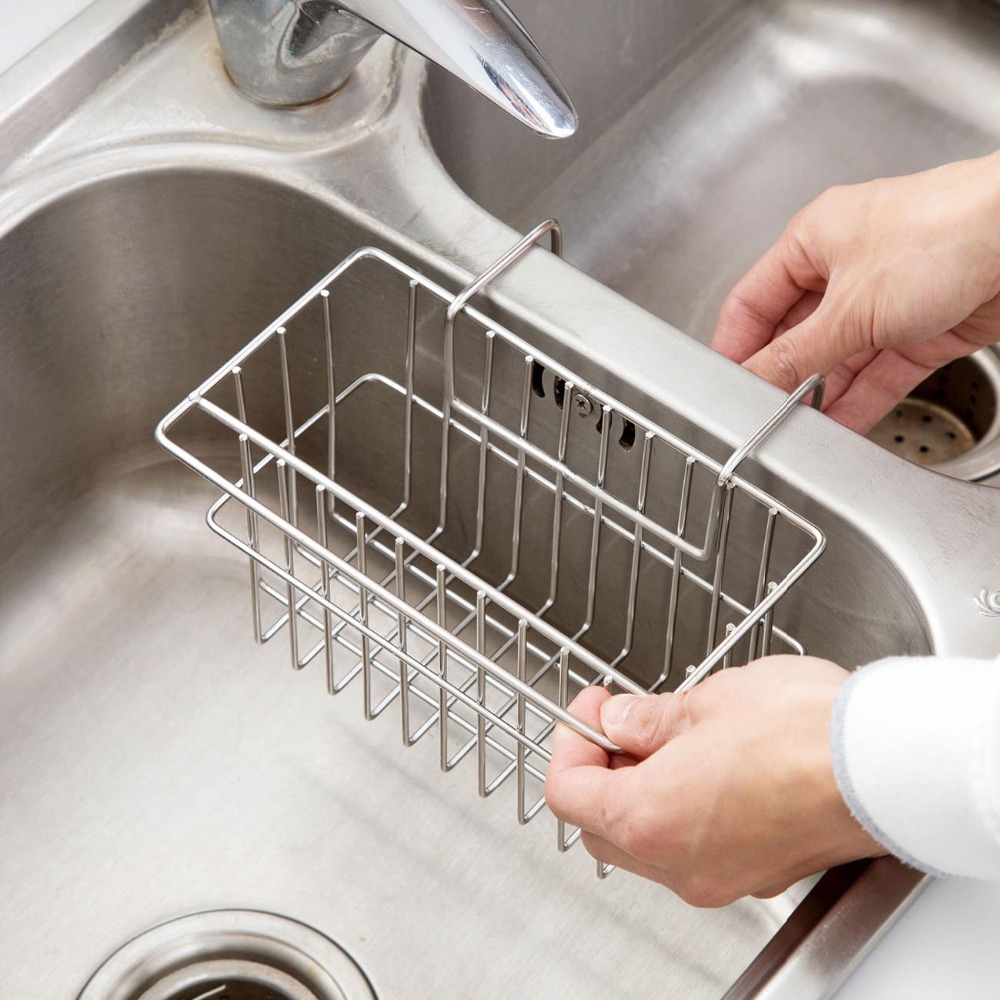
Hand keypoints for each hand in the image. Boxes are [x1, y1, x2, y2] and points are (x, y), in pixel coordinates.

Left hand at [544, 656, 885, 906]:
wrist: (884, 766)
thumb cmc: (802, 731)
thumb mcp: (704, 702)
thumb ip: (646, 719)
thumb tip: (618, 722)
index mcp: (649, 817)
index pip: (567, 794)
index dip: (570, 741)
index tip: (591, 709)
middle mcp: (679, 864)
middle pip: (600, 828)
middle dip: (600, 771)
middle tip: (621, 723)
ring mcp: (720, 878)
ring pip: (646, 846)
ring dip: (641, 793)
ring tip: (668, 739)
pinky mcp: (758, 875)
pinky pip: (694, 852)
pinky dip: (682, 813)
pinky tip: (707, 767)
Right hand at [711, 153, 999, 433]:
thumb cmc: (948, 232)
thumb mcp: (851, 307)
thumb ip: (796, 355)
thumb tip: (753, 380)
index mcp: (814, 239)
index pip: (753, 301)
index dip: (735, 345)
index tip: (724, 384)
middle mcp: (847, 265)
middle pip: (795, 332)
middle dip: (781, 374)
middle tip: (762, 411)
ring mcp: (886, 297)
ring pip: (839, 356)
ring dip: (822, 392)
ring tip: (800, 426)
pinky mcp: (924, 326)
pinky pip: (879, 371)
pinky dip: (861, 399)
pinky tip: (841, 425)